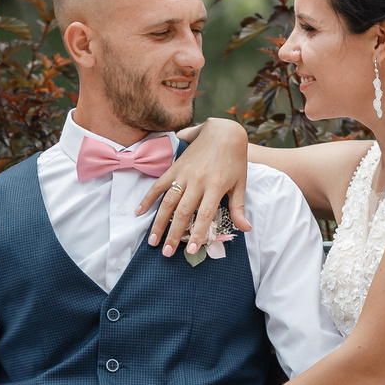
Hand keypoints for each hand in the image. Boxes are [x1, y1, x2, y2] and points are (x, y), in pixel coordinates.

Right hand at [137, 118, 251, 256]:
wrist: (223, 132)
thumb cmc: (235, 159)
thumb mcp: (240, 183)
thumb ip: (238, 207)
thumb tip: (245, 229)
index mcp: (215, 186)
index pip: (204, 214)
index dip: (197, 233)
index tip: (192, 250)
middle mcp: (197, 181)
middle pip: (182, 212)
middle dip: (174, 234)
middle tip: (167, 253)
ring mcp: (183, 174)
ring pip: (168, 202)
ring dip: (159, 222)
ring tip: (152, 240)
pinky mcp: (174, 168)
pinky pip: (158, 185)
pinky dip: (148, 198)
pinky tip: (139, 212)